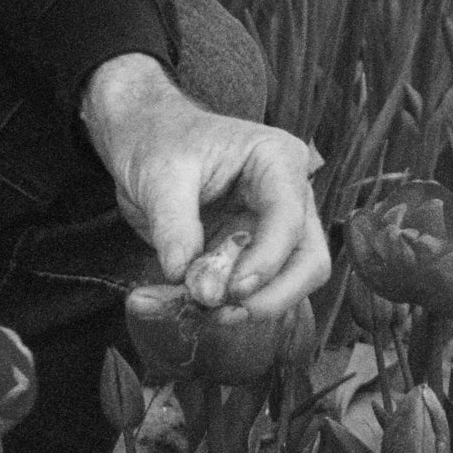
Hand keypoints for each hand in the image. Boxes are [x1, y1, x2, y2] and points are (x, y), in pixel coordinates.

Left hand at [81, 54, 329, 318]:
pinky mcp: (243, 261)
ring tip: (168, 305)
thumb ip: (176, 226)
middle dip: (268, 299)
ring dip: (227, 311)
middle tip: (217, 312)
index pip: (291, 222)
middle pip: (308, 265)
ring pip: (277, 291)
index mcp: (278, 162)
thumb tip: (188, 280)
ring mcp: (268, 235)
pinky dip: (196, 310)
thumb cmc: (159, 140)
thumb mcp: (161, 174)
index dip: (266, 263)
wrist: (143, 142)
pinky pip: (234, 299)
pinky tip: (148, 303)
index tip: (229, 291)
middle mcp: (287, 201)